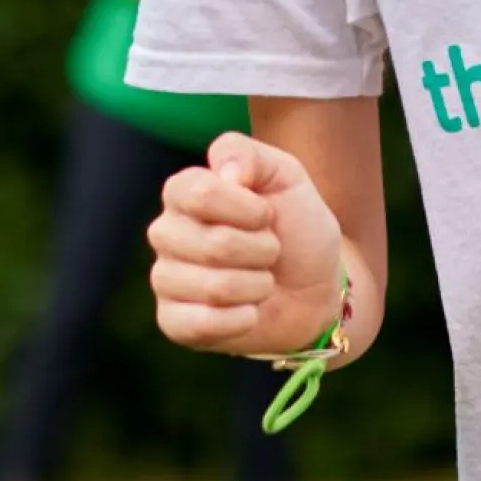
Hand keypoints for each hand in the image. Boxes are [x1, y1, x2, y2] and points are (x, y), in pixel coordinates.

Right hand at [150, 132, 351, 354]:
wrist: (314, 287)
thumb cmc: (296, 227)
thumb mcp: (287, 176)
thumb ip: (251, 155)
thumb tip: (226, 173)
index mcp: (185, 192)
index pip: (198, 193)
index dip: (246, 209)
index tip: (268, 215)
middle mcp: (166, 233)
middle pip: (212, 245)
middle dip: (261, 250)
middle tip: (271, 250)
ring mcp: (166, 278)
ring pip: (213, 287)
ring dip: (257, 286)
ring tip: (263, 280)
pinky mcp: (172, 321)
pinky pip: (199, 324)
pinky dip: (241, 319)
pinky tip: (250, 311)